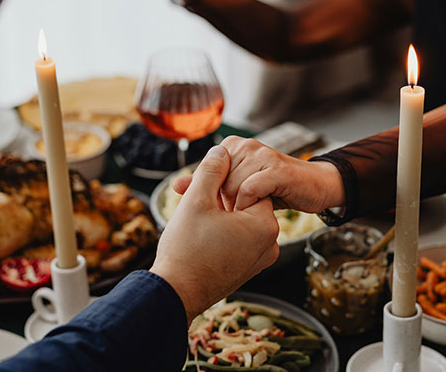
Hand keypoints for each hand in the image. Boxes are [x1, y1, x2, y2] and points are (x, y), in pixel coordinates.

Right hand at [150, 145, 279, 322]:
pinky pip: (238, 242)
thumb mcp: (197, 200)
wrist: (175, 294)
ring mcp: (259, 261)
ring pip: (240, 224)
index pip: (249, 187)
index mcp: (265, 225)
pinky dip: (222, 236)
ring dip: (220, 218)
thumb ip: (211, 170)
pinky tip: (200, 238)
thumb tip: (221, 151)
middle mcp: (270, 244)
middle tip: (196, 206)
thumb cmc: (186, 249)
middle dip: (221, 201)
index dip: (223, 184)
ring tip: (195, 224)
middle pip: (245, 205)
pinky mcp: (247, 271)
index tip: (204, 191)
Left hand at [173, 137, 344, 212]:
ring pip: (231, 186)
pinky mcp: (276, 169)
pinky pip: (250, 189)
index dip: (210, 195)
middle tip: (235, 214)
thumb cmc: (273, 189)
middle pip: (216, 181)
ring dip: (236, 206)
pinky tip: (255, 211)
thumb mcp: (237, 187)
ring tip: (246, 214)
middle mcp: (245, 145)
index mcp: (232, 145)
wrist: (314, 187)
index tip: (219, 209)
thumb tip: (176, 185)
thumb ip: (206, 185)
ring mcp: (261, 154)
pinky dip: (249, 205)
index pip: (205, 173)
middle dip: (222, 202)